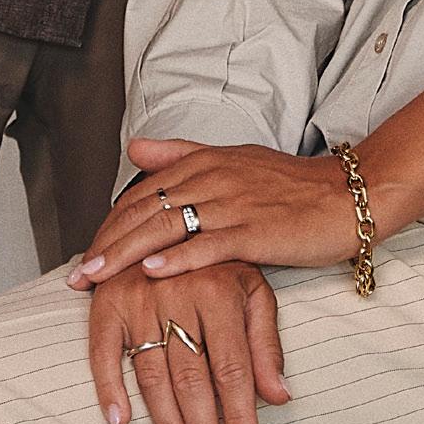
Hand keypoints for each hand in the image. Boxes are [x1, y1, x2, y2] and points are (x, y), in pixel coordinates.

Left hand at [70, 137, 365, 285]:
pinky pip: (209, 243)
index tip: (86, 252)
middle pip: (147, 210)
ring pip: (168, 226)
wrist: (345, 196)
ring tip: (98, 276)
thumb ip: (183, 154)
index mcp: (206, 163)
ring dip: (127, 253)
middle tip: (78, 275)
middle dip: (107, 242)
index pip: (143, 192)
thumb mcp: (234, 160)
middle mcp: (214, 178)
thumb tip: (134, 146)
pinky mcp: (257, 229)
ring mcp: (234, 203)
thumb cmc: (291, 185)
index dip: (110, 223)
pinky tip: (152, 271)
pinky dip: (178, 257)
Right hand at [86, 256, 290, 423]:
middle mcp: (177, 292)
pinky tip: (120, 421)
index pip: (232, 365)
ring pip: (152, 372)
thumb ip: (267, 344)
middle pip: (191, 375)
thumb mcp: (254, 292)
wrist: (169, 220)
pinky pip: (102, 350)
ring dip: (165, 422)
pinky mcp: (107, 301)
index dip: (240, 412)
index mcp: (220, 290)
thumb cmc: (218, 265)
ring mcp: (138, 297)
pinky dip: (108, 386)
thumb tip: (281, 397)